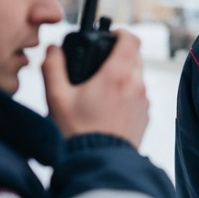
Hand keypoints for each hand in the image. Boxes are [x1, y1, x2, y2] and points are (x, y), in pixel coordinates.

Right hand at [42, 29, 148, 147]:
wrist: (99, 164)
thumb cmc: (77, 132)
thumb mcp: (57, 98)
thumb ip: (53, 67)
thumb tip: (52, 49)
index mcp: (117, 75)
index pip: (131, 39)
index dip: (120, 32)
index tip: (109, 36)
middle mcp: (137, 85)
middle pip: (135, 56)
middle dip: (119, 54)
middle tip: (98, 63)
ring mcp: (144, 102)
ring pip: (138, 76)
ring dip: (123, 75)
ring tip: (100, 88)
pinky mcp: (146, 116)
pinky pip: (139, 95)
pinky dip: (127, 93)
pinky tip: (108, 107)